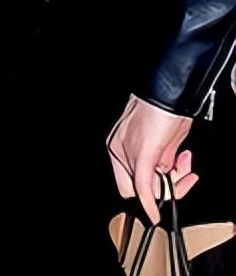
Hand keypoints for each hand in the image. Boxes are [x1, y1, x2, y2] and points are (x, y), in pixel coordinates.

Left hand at [105, 94, 197, 223]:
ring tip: (187, 163)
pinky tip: (155, 213)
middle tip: (186, 175)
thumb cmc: (165, 109)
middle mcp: (119, 149)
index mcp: (118, 144)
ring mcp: (128, 152)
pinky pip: (144, 187)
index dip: (146, 191)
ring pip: (148, 187)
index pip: (126, 180)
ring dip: (174, 183)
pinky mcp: (142, 156)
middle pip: (136, 186)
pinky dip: (150, 203)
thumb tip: (166, 174)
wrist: (167, 92)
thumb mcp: (160, 138)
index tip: (167, 189)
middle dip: (166, 187)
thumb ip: (159, 158)